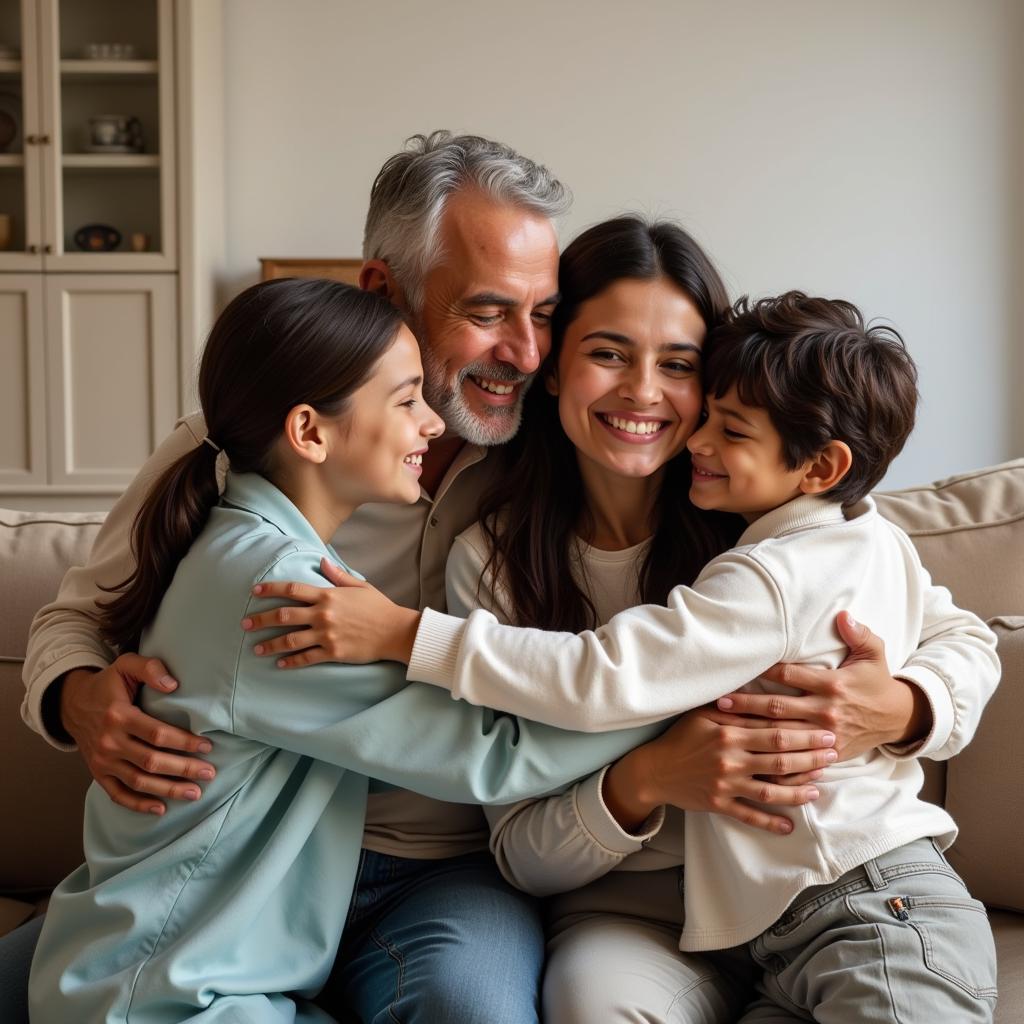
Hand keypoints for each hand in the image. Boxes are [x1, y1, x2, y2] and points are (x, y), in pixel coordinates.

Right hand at [60, 655, 214, 814]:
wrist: (72, 704)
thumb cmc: (107, 685)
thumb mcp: (126, 665)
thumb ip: (150, 668)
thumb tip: (173, 685)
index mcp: (119, 715)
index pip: (157, 734)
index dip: (184, 742)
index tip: (207, 746)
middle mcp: (109, 742)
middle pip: (151, 761)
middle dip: (183, 769)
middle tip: (209, 773)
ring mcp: (102, 761)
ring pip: (138, 781)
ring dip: (168, 789)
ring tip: (195, 793)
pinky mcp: (97, 773)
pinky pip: (117, 794)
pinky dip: (138, 804)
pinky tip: (161, 809)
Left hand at [243, 558, 420, 665]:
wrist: (395, 631)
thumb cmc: (378, 607)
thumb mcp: (359, 586)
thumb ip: (337, 575)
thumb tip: (322, 561)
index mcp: (328, 595)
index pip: (292, 590)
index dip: (271, 589)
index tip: (254, 591)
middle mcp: (323, 614)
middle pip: (284, 616)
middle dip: (261, 620)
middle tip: (245, 624)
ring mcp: (326, 634)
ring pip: (290, 640)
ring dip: (270, 645)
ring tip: (256, 649)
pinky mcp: (332, 652)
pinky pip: (306, 658)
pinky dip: (290, 661)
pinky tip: (280, 663)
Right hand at [602, 707, 836, 834]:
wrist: (654, 770)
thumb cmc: (681, 737)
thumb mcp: (704, 714)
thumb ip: (735, 708)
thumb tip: (765, 696)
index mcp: (729, 732)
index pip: (774, 731)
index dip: (804, 733)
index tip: (826, 732)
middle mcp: (731, 759)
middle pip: (780, 760)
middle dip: (811, 757)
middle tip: (834, 755)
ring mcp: (726, 784)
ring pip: (771, 790)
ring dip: (799, 790)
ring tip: (819, 787)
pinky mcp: (720, 804)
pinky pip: (750, 815)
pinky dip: (771, 822)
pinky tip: (790, 825)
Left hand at [714, 612, 930, 760]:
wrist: (898, 717)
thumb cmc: (877, 681)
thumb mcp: (874, 653)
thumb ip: (858, 634)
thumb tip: (844, 615)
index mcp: (832, 685)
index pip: (790, 675)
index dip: (765, 671)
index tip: (741, 668)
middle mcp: (826, 710)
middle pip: (779, 707)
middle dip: (748, 705)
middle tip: (720, 702)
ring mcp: (826, 735)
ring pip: (782, 735)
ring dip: (754, 732)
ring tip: (726, 729)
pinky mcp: (830, 753)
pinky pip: (799, 763)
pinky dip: (777, 766)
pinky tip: (754, 765)